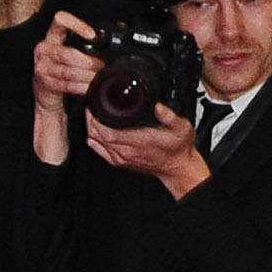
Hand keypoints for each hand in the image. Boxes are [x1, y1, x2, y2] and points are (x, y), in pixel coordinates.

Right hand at [31, 8, 100, 114]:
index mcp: (52, 35)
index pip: (60, 20)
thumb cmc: (63, 65)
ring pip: (69, 72)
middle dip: (89, 62)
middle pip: (68, 54)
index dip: (76, 25)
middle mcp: (44, 49)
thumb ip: (88, 40)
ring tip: (98, 77)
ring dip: (87, 76)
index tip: (92, 36)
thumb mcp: (71, 48)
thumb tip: (120, 30)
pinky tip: (90, 87)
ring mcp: (42, 67)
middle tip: (101, 66)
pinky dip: (82, 87)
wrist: (46, 90)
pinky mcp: (45, 84)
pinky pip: (67, 85)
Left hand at [87, 100, 207, 196]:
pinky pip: (98, 149)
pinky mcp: (118, 161)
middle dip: (90, 118)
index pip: (106, 131)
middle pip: (96, 135)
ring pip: (94, 142)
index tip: (95, 105)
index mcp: (138, 142)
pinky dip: (94, 137)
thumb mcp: (181, 127)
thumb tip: (158, 105)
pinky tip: (98, 128)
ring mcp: (120, 158)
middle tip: (93, 105)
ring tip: (95, 113)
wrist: (177, 167)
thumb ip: (169, 116)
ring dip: (91, 127)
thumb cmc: (179, 148)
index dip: (96, 118)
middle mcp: (125, 152)